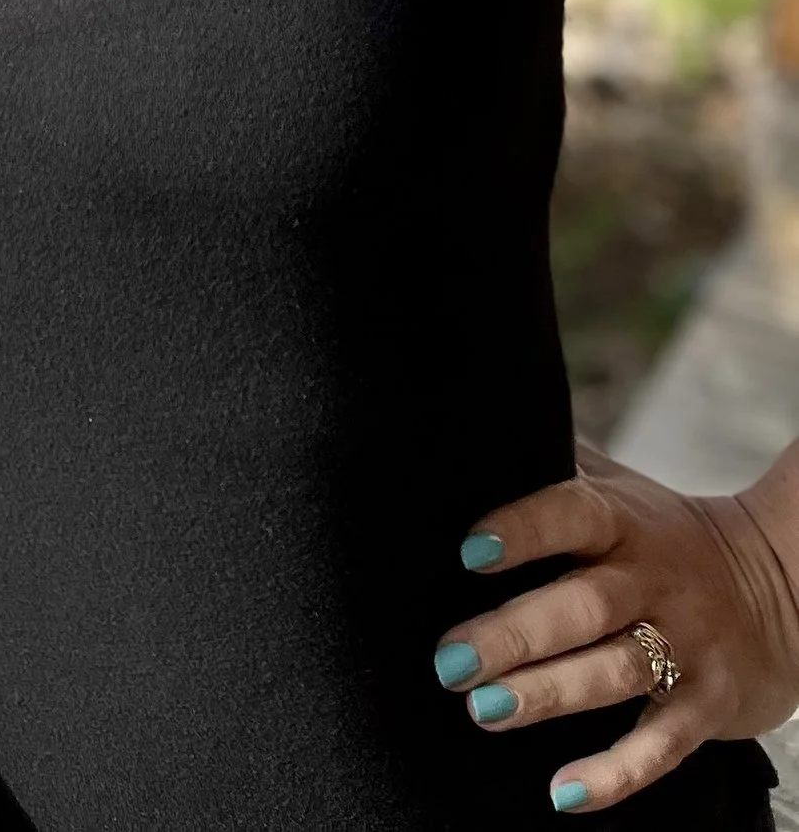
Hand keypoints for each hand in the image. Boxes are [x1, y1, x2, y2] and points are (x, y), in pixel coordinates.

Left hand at [431, 436, 798, 810]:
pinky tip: (564, 792)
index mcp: (624, 521)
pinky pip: (662, 744)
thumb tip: (472, 424)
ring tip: (485, 710)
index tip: (468, 551)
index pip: (572, 514)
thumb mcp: (618, 487)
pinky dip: (617, 772)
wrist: (779, 587)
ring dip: (550, 694)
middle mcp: (653, 580)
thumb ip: (553, 459)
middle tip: (450, 659)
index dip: (523, 529)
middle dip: (516, 633)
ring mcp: (684, 645)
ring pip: (616, 672)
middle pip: (583, 605)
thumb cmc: (664, 535)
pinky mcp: (707, 704)